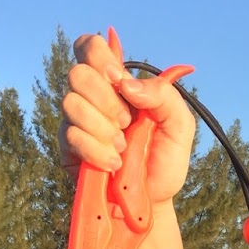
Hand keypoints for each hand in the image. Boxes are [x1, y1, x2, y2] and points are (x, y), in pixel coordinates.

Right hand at [58, 31, 196, 204]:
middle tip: (127, 123)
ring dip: (103, 129)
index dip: (98, 56)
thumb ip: (164, 95)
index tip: (118, 81)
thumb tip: (125, 84)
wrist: (151, 202)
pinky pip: (72, 136)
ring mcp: (77, 121)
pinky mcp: (68, 147)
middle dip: (106, 100)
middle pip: (77, 73)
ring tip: (122, 148)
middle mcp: (93, 98)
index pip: (90, 47)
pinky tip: (113, 164)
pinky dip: (97, 152)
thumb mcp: (180, 125)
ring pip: (71, 103)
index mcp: (118, 84)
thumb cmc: (164, 161)